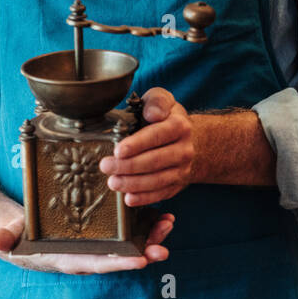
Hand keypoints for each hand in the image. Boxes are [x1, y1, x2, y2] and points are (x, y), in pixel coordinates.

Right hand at [0, 210, 174, 274]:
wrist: (19, 232)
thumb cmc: (15, 234)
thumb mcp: (8, 234)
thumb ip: (4, 236)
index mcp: (67, 258)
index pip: (95, 263)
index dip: (117, 263)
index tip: (140, 261)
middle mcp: (85, 253)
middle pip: (118, 256)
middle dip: (143, 253)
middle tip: (164, 249)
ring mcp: (95, 243)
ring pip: (127, 243)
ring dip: (149, 236)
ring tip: (169, 224)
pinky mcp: (100, 231)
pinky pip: (126, 230)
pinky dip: (144, 222)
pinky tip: (162, 213)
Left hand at [99, 87, 194, 206]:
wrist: (192, 140)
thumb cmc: (167, 118)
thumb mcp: (162, 100)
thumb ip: (156, 101)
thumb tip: (153, 113)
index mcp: (179, 126)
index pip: (157, 136)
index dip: (137, 144)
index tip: (118, 151)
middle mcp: (185, 149)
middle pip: (155, 161)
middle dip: (127, 166)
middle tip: (106, 166)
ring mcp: (183, 169)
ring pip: (158, 180)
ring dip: (133, 184)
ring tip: (113, 182)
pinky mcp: (179, 184)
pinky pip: (161, 194)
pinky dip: (144, 198)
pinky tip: (129, 198)